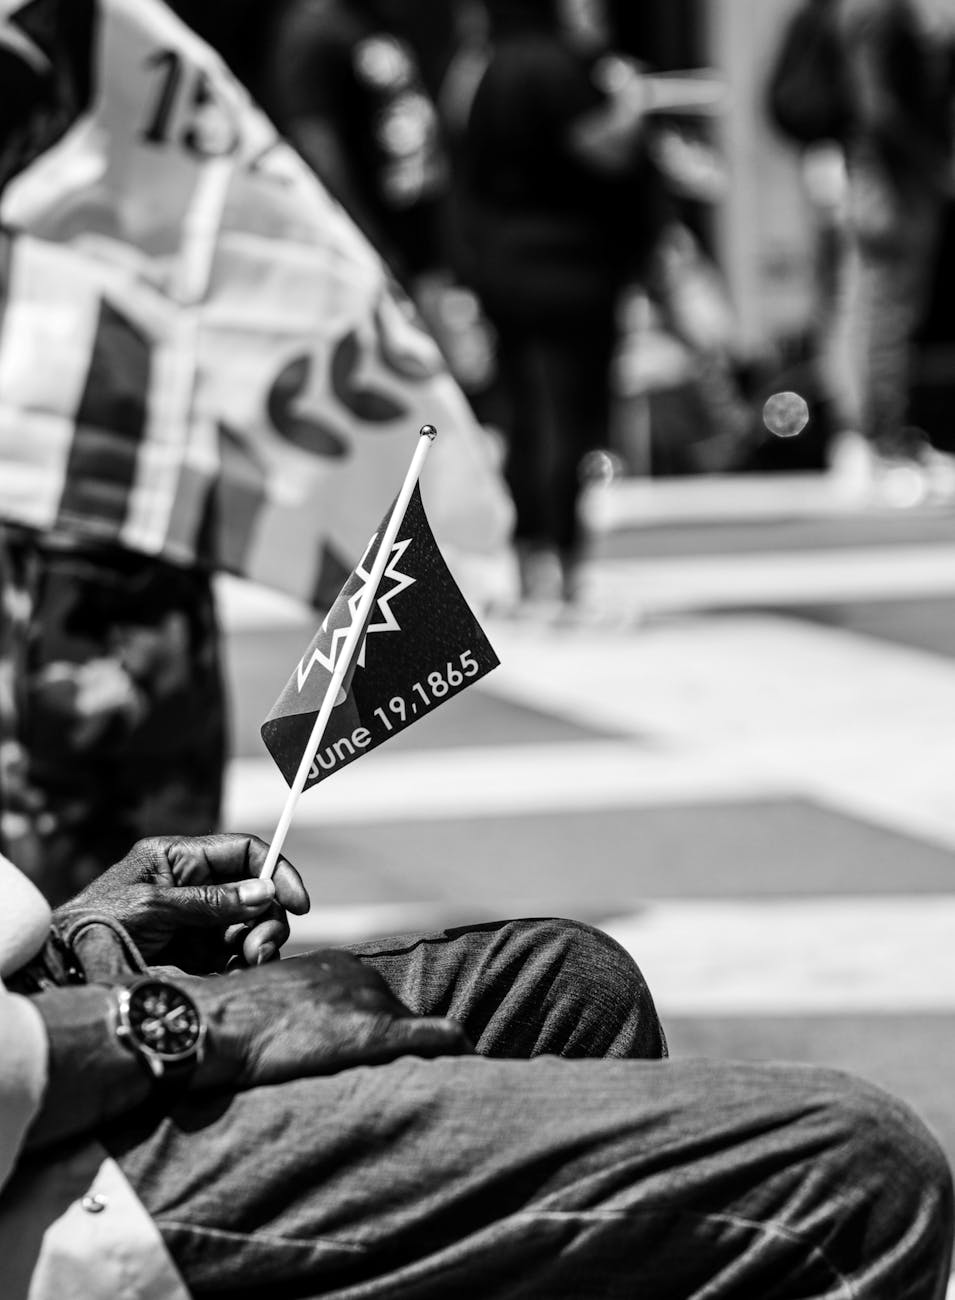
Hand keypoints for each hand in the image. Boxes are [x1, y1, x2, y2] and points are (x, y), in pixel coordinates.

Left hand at [55, 834, 309, 972]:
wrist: (62, 965)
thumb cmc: (97, 923)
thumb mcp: (154, 907)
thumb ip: (210, 901)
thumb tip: (264, 892)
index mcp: (180, 857)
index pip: (242, 851)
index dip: (275, 870)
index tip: (298, 901)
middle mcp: (193, 885)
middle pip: (253, 892)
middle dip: (266, 918)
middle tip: (257, 949)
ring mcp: (194, 919)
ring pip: (248, 925)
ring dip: (256, 944)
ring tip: (245, 963)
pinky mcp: (192, 951)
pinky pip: (232, 954)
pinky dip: (240, 965)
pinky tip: (233, 974)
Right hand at [191, 949, 472, 1089]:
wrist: (216, 1025)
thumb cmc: (229, 1025)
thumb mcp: (272, 1006)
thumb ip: (301, 1014)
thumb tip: (308, 1037)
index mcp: (334, 966)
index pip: (373, 1002)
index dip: (375, 1034)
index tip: (373, 1060)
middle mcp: (359, 975)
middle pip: (396, 1015)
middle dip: (397, 1047)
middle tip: (393, 1080)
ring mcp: (368, 1001)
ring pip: (411, 1031)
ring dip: (416, 1055)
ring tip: (424, 1084)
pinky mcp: (374, 1032)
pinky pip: (432, 1036)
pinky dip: (452, 1048)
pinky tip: (469, 1060)